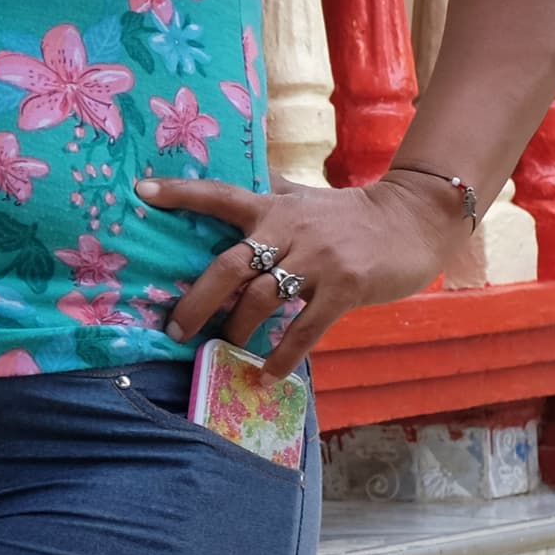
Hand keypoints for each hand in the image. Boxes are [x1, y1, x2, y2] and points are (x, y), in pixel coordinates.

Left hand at [142, 172, 462, 376]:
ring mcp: (317, 261)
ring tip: (224, 347)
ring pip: (261, 299)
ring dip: (237, 330)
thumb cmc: (350, 213)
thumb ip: (269, 193)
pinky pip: (305, 329)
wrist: (413, 220)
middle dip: (197, 300)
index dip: (180, 193)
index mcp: (274, 207)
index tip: (141, 192)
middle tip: (175, 329)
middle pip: (230, 265)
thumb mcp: (304, 196)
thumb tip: (235, 180)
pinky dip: (283, 356)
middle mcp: (290, 230)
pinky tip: (269, 374)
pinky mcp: (344, 289)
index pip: (220, 196)